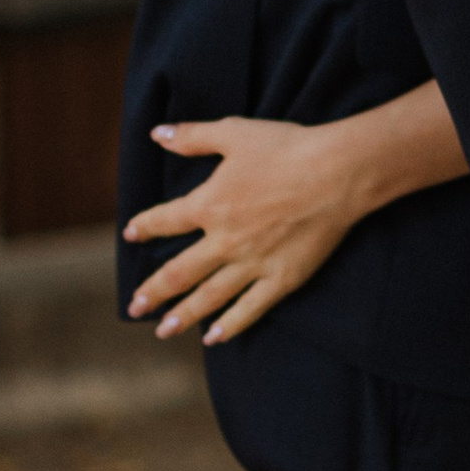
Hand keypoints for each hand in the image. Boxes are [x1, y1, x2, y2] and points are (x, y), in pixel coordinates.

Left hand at [125, 116, 388, 346]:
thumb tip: (157, 134)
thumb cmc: (287, 148)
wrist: (338, 173)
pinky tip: (215, 338)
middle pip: (178, 272)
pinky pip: (251, 308)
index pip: (164, 220)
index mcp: (209, 205)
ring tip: (163, 332)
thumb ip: (192, 136)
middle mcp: (224, 241)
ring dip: (183, 316)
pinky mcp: (282, 279)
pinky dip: (231, 325)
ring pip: (209, 297)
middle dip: (153, 292)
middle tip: (134, 308)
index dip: (144, 227)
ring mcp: (253, 264)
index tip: (131, 234)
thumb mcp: (234, 132)